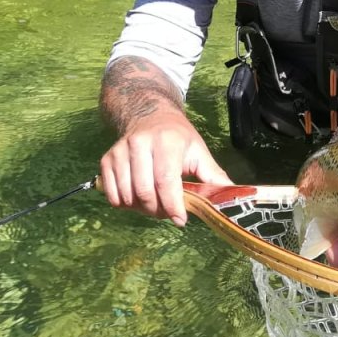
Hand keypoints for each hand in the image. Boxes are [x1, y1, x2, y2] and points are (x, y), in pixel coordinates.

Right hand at [99, 112, 231, 225]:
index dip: (173, 205)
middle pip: (145, 191)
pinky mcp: (107, 159)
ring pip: (127, 195)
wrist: (149, 115)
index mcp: (167, 141)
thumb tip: (231, 198)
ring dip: (141, 209)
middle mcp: (140, 143)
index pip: (166, 180)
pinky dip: (124, 204)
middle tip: (167, 212)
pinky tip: (136, 199)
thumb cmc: (178, 138)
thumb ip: (213, 176)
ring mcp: (120, 150)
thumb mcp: (199, 152)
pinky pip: (111, 193)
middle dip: (157, 210)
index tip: (180, 220)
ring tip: (154, 204)